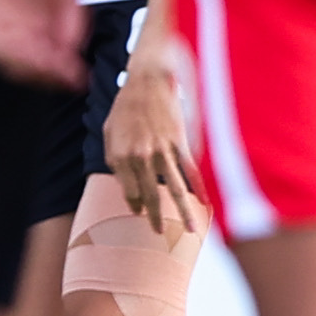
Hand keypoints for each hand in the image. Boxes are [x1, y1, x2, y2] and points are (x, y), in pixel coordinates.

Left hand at [104, 33, 202, 233]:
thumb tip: (126, 182)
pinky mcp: (179, 143)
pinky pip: (191, 171)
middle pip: (150, 196)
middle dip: (155, 217)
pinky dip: (198, 188)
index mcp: (119, 155)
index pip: (129, 191)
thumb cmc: (126, 106)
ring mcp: (160, 151)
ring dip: (183, 212)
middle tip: (160, 235)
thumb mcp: (109, 131)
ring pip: (173, 189)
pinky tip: (205, 203)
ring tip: (189, 231)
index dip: (135, 204)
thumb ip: (114, 158)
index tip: (141, 211)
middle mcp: (139, 157)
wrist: (148, 80)